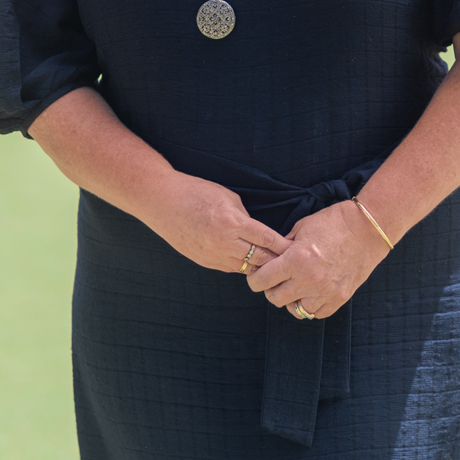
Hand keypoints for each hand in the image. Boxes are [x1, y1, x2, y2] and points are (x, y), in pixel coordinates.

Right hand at [139, 172, 290, 273]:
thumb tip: (259, 232)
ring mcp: (212, 255)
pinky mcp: (203, 261)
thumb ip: (245, 217)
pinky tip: (249, 260)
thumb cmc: (195, 192)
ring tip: (274, 264)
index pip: (267, 239)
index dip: (284, 246)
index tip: (298, 249)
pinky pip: (229, 268)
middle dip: (276, 260)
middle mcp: (223, 243)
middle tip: (292, 262)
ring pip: (245, 268)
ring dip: (259, 265)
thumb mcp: (227, 197)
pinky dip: (241, 264)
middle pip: (260, 259)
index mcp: (232, 223)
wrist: (162, 201)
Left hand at [247, 200, 388, 317]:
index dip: (255, 279)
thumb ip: (284, 245)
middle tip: (274, 281)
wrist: (368, 228)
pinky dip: (311, 306)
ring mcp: (326, 292)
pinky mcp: (340, 297)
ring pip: (296, 310)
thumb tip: (272, 256)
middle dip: (270, 290)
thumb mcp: (302, 227)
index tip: (256, 276)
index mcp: (296, 260)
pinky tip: (311, 294)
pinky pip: (317, 313)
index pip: (263, 280)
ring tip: (294, 288)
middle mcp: (309, 280)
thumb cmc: (335, 222)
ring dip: (291, 300)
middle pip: (276, 299)